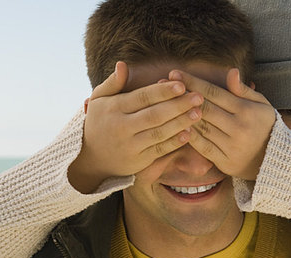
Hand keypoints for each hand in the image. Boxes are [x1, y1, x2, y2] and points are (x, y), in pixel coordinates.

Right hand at [68, 61, 203, 192]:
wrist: (92, 158)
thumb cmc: (100, 122)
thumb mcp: (99, 100)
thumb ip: (112, 83)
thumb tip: (123, 64)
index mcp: (113, 108)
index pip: (142, 98)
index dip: (162, 91)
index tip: (181, 84)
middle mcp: (121, 127)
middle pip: (154, 115)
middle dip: (178, 105)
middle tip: (199, 97)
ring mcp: (131, 145)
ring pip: (160, 133)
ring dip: (181, 123)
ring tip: (199, 112)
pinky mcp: (139, 161)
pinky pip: (160, 150)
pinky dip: (175, 142)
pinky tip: (190, 133)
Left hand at [168, 68, 275, 180]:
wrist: (274, 160)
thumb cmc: (265, 126)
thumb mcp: (261, 104)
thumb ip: (243, 90)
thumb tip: (231, 71)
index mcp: (246, 111)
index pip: (214, 93)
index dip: (193, 82)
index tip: (174, 73)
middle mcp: (238, 128)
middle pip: (204, 108)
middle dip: (181, 95)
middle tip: (162, 85)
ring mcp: (231, 146)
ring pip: (201, 127)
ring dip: (181, 115)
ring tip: (164, 104)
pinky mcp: (225, 161)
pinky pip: (203, 147)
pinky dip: (189, 137)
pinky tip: (176, 127)